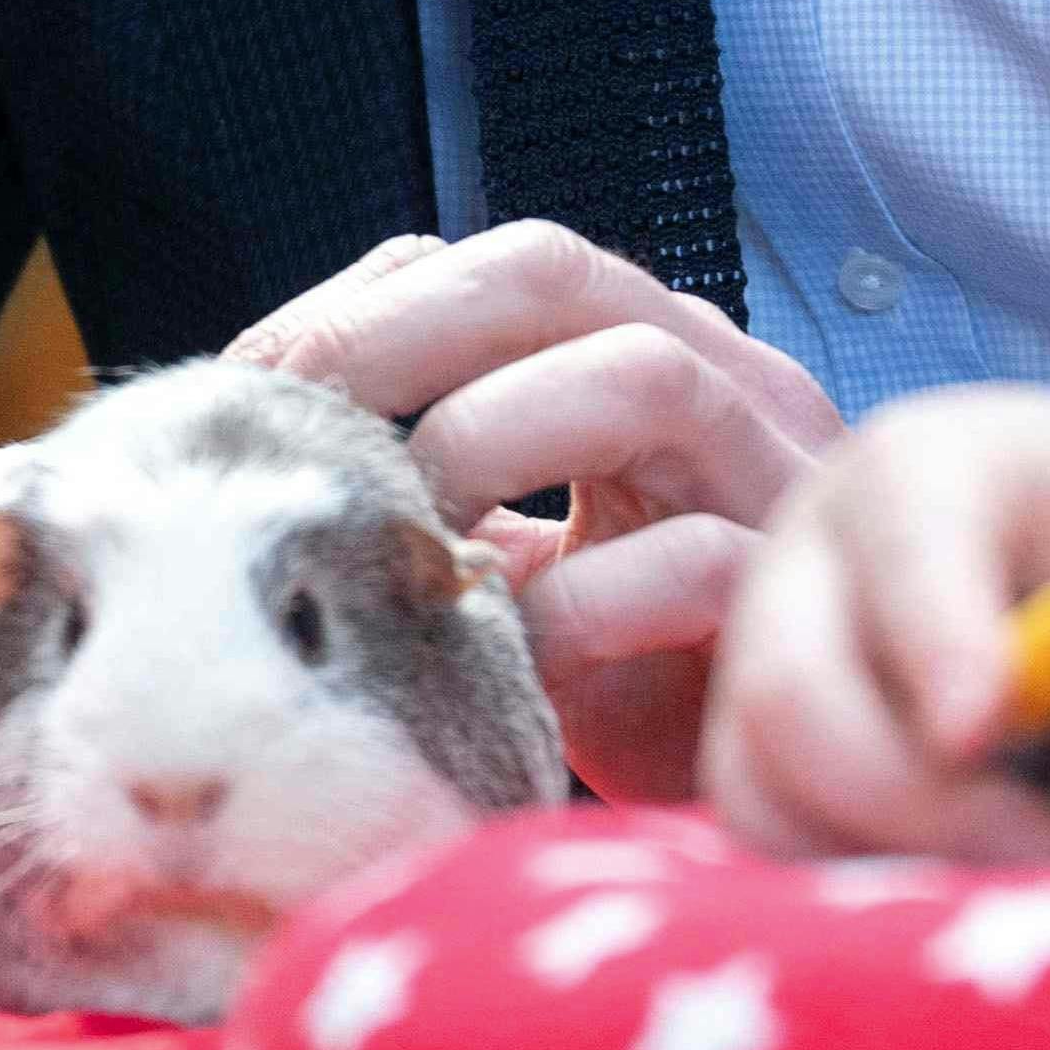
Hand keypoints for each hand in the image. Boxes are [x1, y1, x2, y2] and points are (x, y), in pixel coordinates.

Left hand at [230, 222, 847, 796]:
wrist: (803, 784)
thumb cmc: (643, 675)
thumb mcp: (532, 562)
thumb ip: (450, 498)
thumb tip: (265, 467)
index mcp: (653, 352)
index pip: (496, 265)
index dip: (358, 307)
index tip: (246, 389)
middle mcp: (723, 381)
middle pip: (554, 271)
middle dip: (392, 333)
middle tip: (286, 425)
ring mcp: (775, 473)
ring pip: (642, 373)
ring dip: (484, 437)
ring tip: (407, 534)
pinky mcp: (797, 592)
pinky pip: (692, 562)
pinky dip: (574, 604)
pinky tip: (502, 654)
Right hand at [697, 382, 1049, 864]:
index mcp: (918, 468)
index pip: (906, 544)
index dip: (938, 645)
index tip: (980, 736)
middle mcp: (808, 554)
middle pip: (792, 689)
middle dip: (913, 796)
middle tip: (1038, 852)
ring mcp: (760, 652)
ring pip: (761, 786)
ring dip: (888, 856)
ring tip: (1016, 872)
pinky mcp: (749, 742)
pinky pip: (765, 836)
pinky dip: (852, 878)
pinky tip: (951, 875)